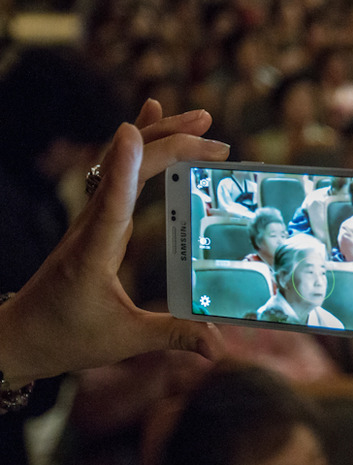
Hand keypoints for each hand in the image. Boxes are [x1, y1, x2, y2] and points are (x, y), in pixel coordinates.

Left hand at [0, 100, 229, 386]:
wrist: (21, 335)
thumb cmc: (67, 337)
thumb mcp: (125, 340)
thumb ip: (174, 335)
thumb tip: (219, 346)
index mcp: (95, 252)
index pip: (109, 203)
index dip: (121, 167)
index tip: (131, 131)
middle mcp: (92, 225)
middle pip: (129, 170)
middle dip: (172, 146)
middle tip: (217, 142)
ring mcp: (93, 217)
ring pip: (124, 162)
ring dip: (160, 136)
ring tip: (200, 118)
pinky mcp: (97, 218)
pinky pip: (117, 171)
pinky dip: (138, 146)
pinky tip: (150, 121)